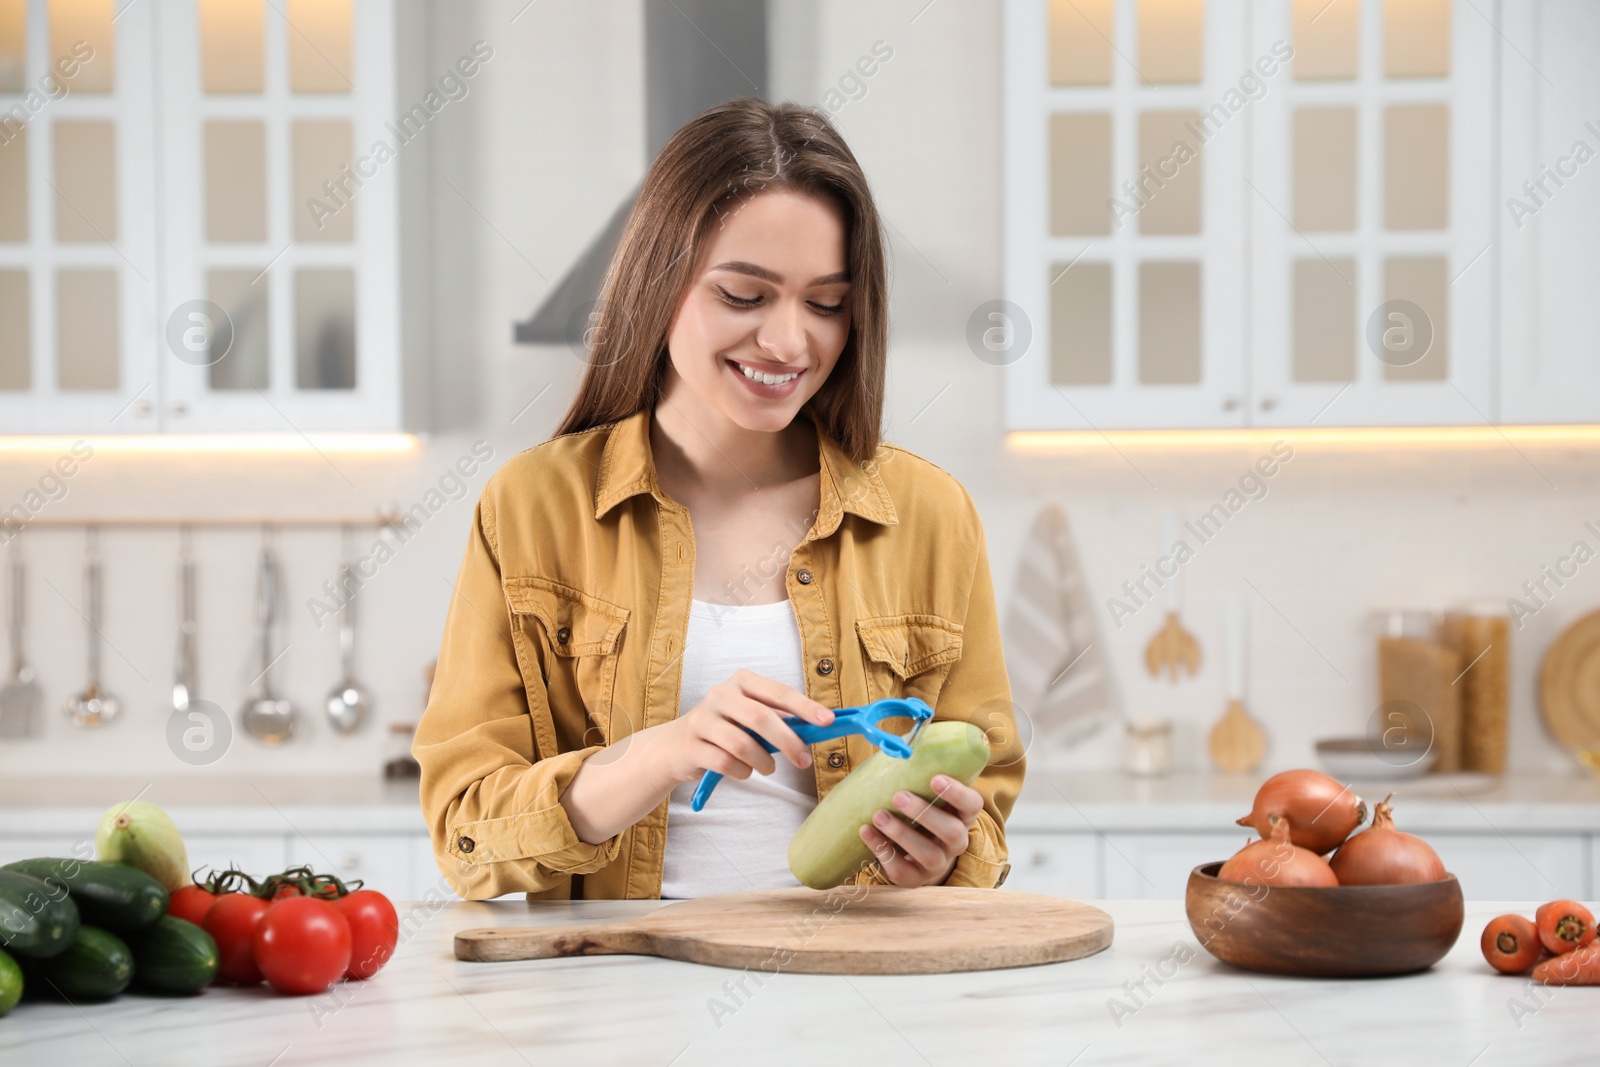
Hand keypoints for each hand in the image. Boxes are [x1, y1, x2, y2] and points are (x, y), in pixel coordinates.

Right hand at [656, 669, 834, 788]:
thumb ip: (780, 718)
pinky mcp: (691, 744)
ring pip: (743, 744)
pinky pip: (726, 762)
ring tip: (768, 768)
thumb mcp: (751, 716)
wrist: (676, 746)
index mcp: (742, 681)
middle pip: (761, 717)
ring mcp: (702, 718)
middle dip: (788, 741)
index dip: (805, 707)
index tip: (827, 722)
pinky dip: (742, 772)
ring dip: (763, 762)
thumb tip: (820, 727)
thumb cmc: (726, 730)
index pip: (779, 692)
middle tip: (803, 760)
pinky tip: (743, 771)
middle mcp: (720, 694)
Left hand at [859, 774, 983, 886]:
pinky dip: (881, 850)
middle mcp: (955, 842)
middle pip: (952, 832)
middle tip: (899, 796)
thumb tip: (896, 745)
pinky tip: (866, 832)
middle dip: (924, 813)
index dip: (957, 793)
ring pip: (928, 854)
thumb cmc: (918, 815)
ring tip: (879, 815)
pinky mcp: (915, 879)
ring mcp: (937, 864)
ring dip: (902, 833)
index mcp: (961, 816)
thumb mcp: (925, 796)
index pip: (972, 805)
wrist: (914, 856)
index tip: (935, 778)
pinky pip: (901, 870)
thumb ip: (918, 776)